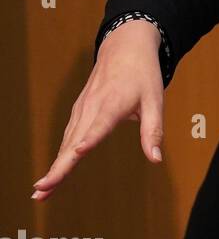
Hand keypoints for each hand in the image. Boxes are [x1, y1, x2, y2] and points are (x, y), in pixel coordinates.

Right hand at [32, 19, 165, 200]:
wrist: (124, 48)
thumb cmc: (143, 76)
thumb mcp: (155, 101)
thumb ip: (154, 131)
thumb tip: (156, 159)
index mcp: (112, 105)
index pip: (99, 126)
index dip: (88, 140)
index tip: (75, 154)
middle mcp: (91, 109)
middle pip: (72, 142)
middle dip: (57, 168)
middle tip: (41, 190)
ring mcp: (81, 110)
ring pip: (66, 143)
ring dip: (54, 167)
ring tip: (42, 191)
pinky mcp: (78, 112)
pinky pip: (67, 137)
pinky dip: (59, 156)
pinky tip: (54, 174)